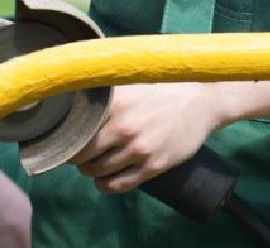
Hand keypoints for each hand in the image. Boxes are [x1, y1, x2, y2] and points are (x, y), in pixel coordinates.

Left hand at [70, 82, 222, 193]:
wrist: (203, 100)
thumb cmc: (163, 88)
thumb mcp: (131, 84)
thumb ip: (104, 94)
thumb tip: (71, 95)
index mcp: (115, 103)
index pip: (76, 129)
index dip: (67, 136)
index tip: (66, 137)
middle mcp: (124, 127)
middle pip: (82, 154)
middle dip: (77, 156)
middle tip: (79, 153)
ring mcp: (139, 149)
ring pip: (98, 171)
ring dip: (90, 171)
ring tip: (93, 164)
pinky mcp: (153, 166)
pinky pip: (119, 185)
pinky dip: (105, 185)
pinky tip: (104, 180)